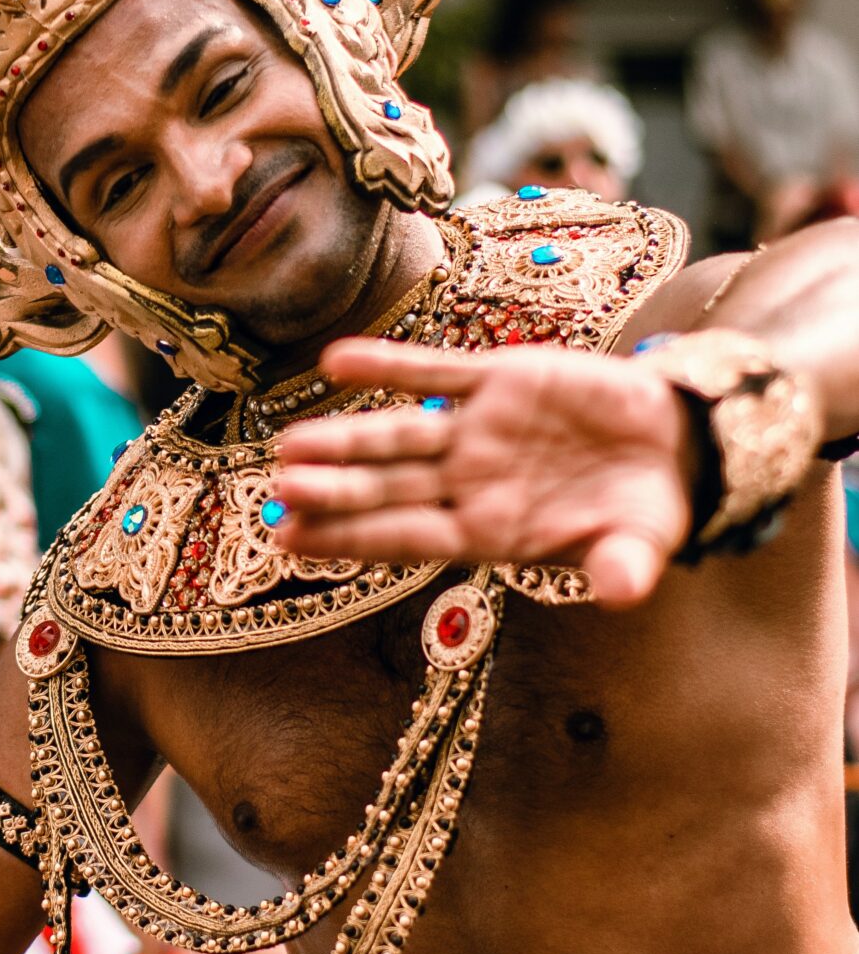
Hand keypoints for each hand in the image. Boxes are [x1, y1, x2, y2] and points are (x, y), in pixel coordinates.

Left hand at [268, 338, 696, 607]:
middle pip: (387, 489)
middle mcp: (468, 482)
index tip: (292, 542)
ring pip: (398, 433)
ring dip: (346, 437)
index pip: (407, 538)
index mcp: (490, 531)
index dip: (352, 539)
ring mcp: (476, 430)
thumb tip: (622, 592)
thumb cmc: (644, 509)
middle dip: (335, 490)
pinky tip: (334, 361)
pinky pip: (434, 370)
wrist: (674, 443)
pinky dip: (388, 364)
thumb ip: (623, 566)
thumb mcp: (641, 543)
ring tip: (290, 443)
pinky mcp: (497, 379)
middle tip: (279, 491)